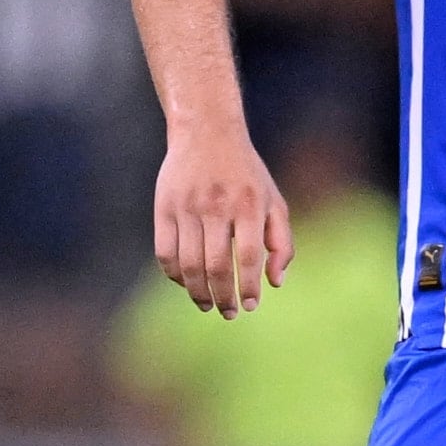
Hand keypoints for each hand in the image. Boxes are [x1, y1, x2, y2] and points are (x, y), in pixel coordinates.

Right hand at [154, 126, 291, 315]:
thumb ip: (281, 242)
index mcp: (248, 205)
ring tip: (207, 305)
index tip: (250, 306)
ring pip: (188, 263)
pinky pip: (165, 252)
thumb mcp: (274, 201)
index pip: (246, 257)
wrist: (206, 132)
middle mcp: (216, 205)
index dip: (247, 286)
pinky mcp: (164, 207)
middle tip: (228, 313)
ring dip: (197, 292)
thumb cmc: (246, 174)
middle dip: (222, 297)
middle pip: (215, 265)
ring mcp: (187, 207)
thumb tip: (275, 282)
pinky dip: (174, 274)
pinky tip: (186, 283)